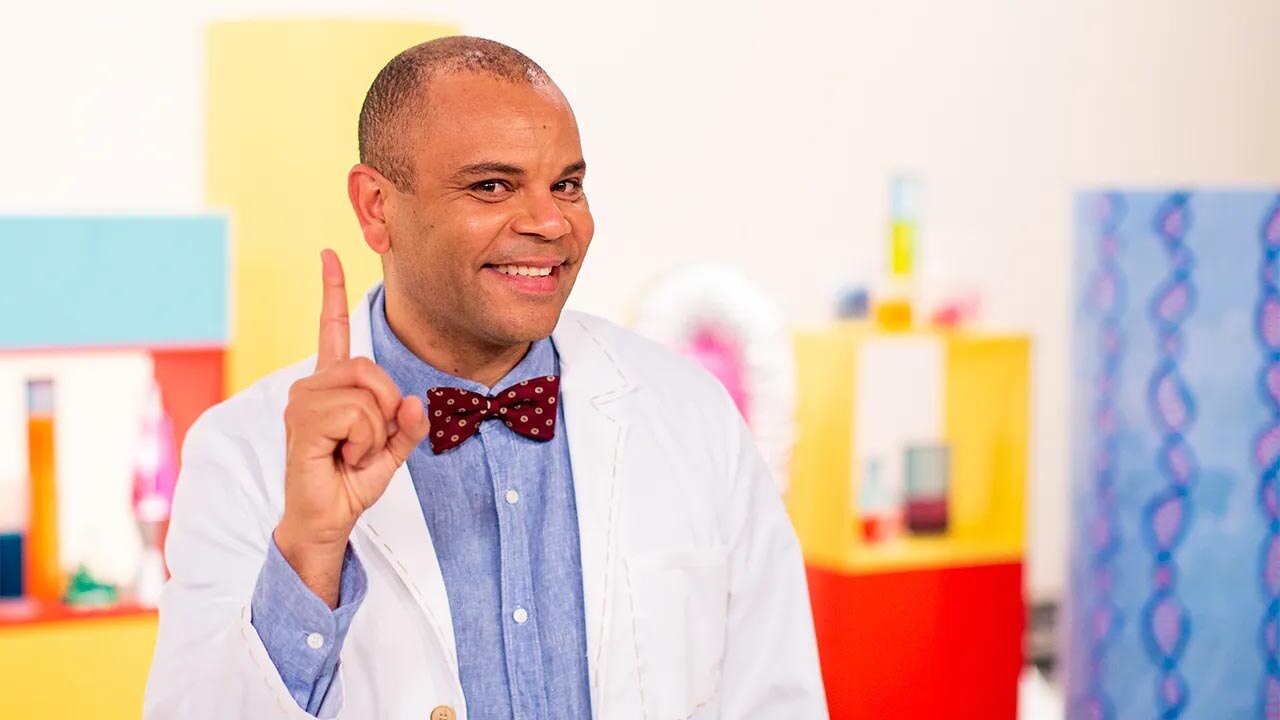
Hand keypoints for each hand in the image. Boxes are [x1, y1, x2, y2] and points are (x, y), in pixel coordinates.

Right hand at [274, 250, 430, 605]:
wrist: (326, 520)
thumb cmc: (349, 485)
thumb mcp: (392, 451)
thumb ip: (408, 425)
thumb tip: (415, 402)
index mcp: (332, 386)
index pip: (334, 329)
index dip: (332, 291)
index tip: (328, 254)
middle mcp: (312, 385)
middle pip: (372, 368)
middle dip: (387, 409)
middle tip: (368, 444)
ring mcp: (304, 400)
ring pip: (368, 393)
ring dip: (375, 431)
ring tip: (351, 453)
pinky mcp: (304, 419)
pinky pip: (357, 414)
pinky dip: (364, 441)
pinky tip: (341, 457)